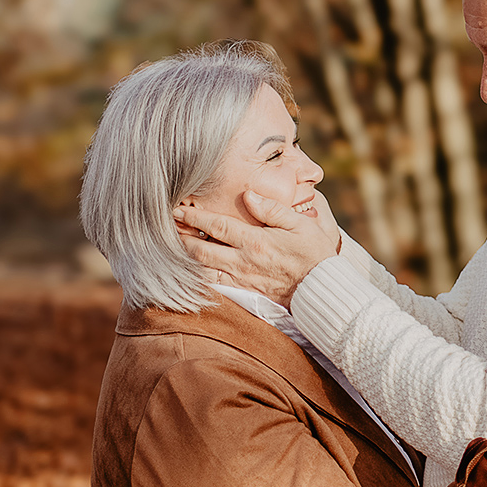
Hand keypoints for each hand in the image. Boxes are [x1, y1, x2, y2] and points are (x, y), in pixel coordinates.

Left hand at [173, 191, 341, 304]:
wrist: (322, 288)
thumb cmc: (315, 253)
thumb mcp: (300, 224)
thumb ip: (272, 208)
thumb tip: (248, 194)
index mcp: (256, 242)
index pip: (217, 226)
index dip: (194, 217)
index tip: (177, 209)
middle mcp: (244, 262)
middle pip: (201, 251)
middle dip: (180, 238)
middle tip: (164, 227)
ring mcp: (243, 280)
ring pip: (203, 271)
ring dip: (185, 260)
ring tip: (171, 248)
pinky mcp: (246, 293)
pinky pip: (215, 286)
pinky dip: (199, 278)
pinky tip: (189, 271)